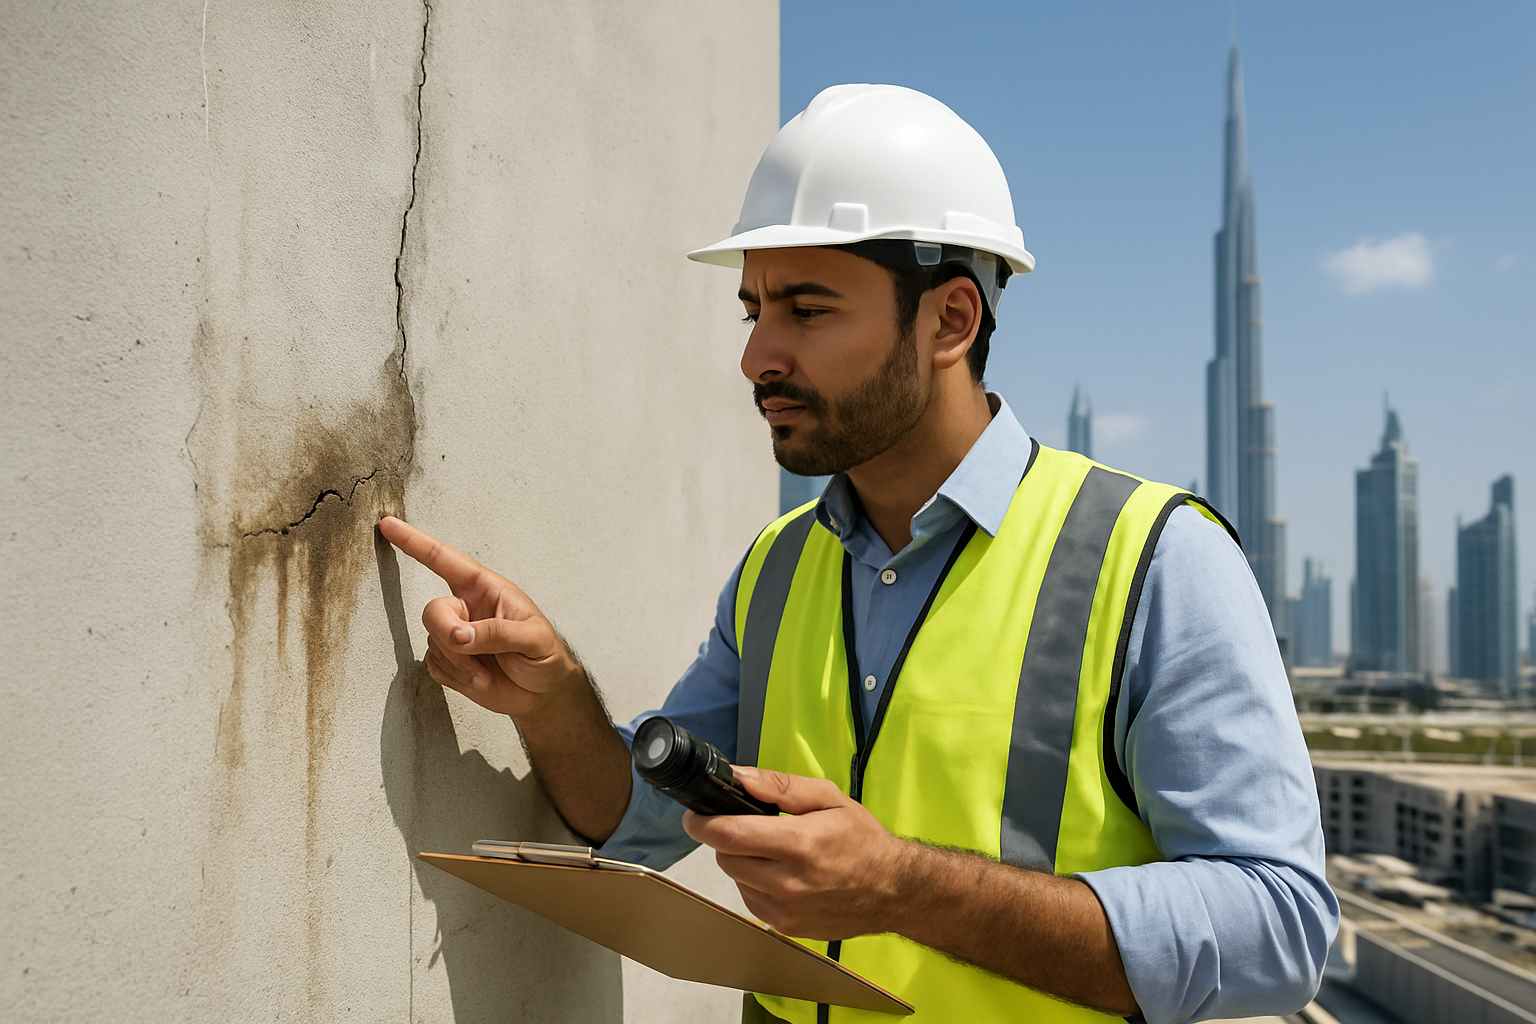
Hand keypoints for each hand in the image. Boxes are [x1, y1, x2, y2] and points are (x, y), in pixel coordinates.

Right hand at [378, 516, 581, 718]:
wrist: (544, 693)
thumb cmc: (544, 654)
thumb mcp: (533, 638)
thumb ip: (498, 633)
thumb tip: (460, 635)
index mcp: (486, 588)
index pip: (444, 560)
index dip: (415, 542)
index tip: (388, 525)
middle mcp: (466, 608)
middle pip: (433, 611)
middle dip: (446, 633)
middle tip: (467, 649)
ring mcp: (456, 635)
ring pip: (433, 643)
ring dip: (460, 663)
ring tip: (488, 671)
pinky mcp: (450, 662)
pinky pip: (434, 666)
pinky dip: (456, 677)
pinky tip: (479, 679)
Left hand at [682, 766, 907, 939]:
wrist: (894, 890)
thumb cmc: (862, 839)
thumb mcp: (828, 797)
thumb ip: (780, 786)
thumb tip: (738, 776)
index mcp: (798, 844)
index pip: (728, 834)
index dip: (702, 822)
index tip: (695, 814)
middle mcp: (787, 883)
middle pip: (725, 857)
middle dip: (727, 838)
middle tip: (748, 827)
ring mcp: (785, 911)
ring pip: (735, 878)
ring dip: (742, 861)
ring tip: (772, 851)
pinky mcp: (786, 927)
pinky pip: (750, 899)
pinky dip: (755, 883)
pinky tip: (781, 874)